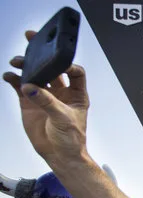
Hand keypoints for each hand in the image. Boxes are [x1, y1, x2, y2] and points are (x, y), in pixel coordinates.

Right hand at [3, 31, 89, 166]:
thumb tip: (31, 88)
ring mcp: (44, 96)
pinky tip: (8, 76)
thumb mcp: (64, 119)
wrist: (59, 155)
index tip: (56, 60)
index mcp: (76, 94)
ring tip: (16, 62)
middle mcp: (61, 92)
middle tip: (31, 41)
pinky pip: (20, 86)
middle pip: (52, 67)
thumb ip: (48, 102)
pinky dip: (13, 79)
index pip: (75, 72)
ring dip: (25, 66)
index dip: (67, 64)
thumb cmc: (72, 139)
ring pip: (35, 74)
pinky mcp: (30, 102)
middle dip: (42, 55)